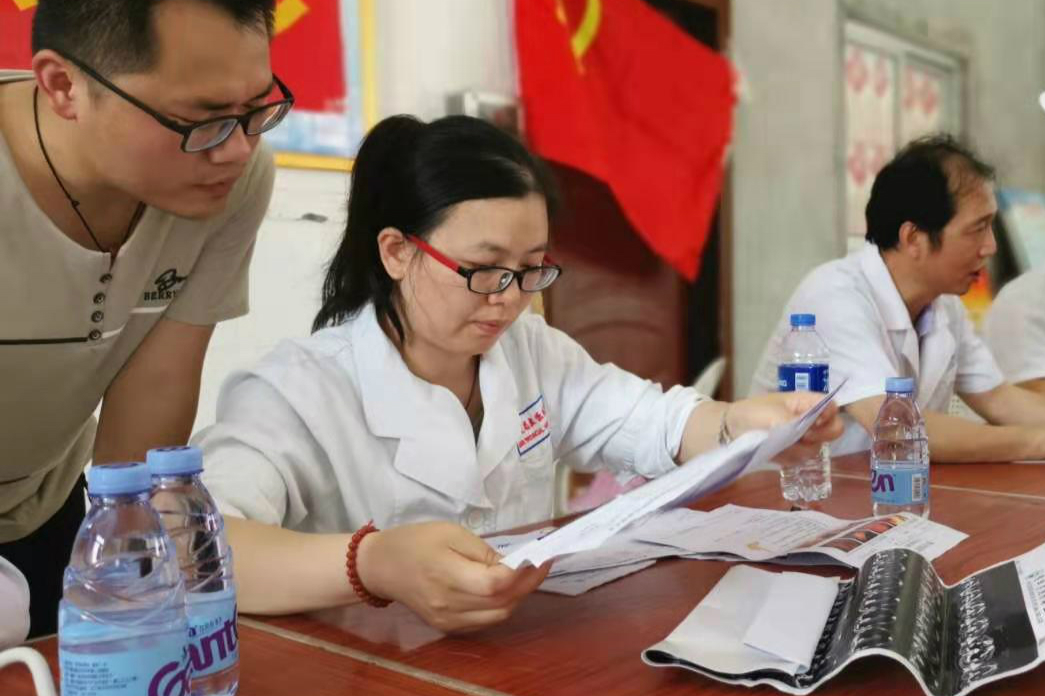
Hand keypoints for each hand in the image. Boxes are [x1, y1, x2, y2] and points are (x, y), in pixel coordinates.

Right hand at [355, 521, 550, 632]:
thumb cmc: (415, 542)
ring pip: (497, 617)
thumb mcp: (450, 533)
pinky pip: (484, 622)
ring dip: (517, 598)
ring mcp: (448, 620)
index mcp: (447, 575)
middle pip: (502, 604)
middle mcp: (448, 605)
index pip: (496, 585)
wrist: (381, 566)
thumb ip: (483, 551)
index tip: (541, 556)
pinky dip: (500, 607)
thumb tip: (513, 564)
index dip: (523, 573)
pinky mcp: (447, 626)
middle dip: (527, 584)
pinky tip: (505, 590)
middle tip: (541, 564)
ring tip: (526, 576)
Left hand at [728, 391, 842, 462]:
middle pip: (833, 430)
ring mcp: (803, 437)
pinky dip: (790, 458)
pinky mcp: (794, 452)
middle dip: (817, 436)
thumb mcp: (772, 415)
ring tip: (779, 443)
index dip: (828, 416)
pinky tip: (776, 452)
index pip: (832, 407)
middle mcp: (809, 419)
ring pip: (816, 448)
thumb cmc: (752, 414)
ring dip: (798, 448)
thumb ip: (794, 421)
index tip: (814, 423)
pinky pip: (802, 460)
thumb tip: (807, 429)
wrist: (731, 430)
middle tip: (799, 436)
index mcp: (806, 402)